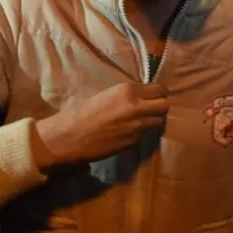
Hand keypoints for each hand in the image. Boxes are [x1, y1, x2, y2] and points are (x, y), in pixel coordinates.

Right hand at [35, 83, 167, 167]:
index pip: (160, 90)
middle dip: (160, 107)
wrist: (68, 137)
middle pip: (165, 105)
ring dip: (153, 121)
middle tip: (152, 109)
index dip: (159, 94)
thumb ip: (127, 95)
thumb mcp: (107, 95)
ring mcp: (136, 126)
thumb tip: (142, 97)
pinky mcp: (132, 142)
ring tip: (141, 121)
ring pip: (159, 122)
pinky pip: (144, 134)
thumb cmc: (81, 112)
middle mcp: (137, 107)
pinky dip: (140, 133)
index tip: (154, 97)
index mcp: (128, 91)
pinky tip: (127, 132)